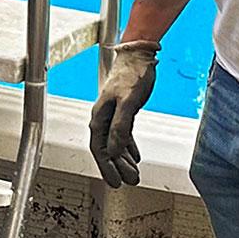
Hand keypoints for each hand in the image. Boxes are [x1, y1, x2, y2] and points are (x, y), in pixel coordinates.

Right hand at [88, 39, 159, 188]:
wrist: (139, 55)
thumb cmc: (132, 74)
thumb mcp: (128, 102)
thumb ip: (120, 127)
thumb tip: (113, 151)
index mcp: (100, 117)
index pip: (99, 149)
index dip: (106, 167)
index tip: (114, 182)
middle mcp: (103, 118)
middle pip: (107, 149)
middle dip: (117, 167)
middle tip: (129, 181)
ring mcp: (113, 114)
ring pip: (115, 144)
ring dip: (123, 159)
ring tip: (134, 174)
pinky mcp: (124, 110)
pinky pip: (123, 134)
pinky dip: (128, 147)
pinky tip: (134, 156)